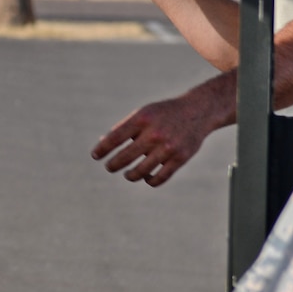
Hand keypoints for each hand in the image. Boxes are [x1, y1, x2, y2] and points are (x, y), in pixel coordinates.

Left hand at [92, 92, 220, 186]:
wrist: (197, 111)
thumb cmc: (163, 113)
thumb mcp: (143, 113)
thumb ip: (125, 128)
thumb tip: (103, 144)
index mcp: (142, 118)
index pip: (115, 138)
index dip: (102, 149)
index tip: (95, 156)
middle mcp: (155, 133)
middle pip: (125, 157)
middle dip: (113, 165)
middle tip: (109, 167)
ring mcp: (169, 147)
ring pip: (141, 172)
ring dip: (130, 175)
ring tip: (127, 174)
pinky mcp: (180, 159)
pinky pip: (159, 178)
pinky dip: (149, 180)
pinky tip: (146, 177)